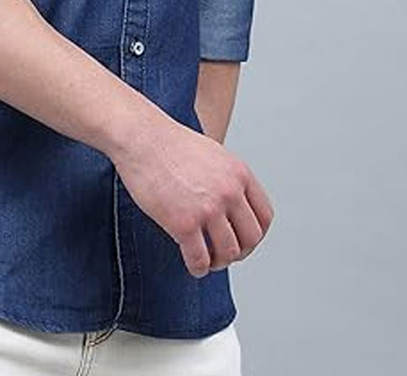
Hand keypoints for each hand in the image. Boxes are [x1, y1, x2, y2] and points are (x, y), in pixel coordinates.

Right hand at [111, 114, 273, 276]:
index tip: (242, 239)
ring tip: (207, 260)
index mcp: (239, 173)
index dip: (255, 234)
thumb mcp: (213, 153)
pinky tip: (193, 265)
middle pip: (251, 238)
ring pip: (228, 253)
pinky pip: (200, 259)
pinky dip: (199, 268)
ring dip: (219, 262)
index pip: (264, 216)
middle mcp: (229, 191)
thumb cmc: (170, 143)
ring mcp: (208, 208)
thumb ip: (228, 178)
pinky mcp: (183, 223)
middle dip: (240, 252)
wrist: (141, 138)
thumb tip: (232, 204)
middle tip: (224, 253)